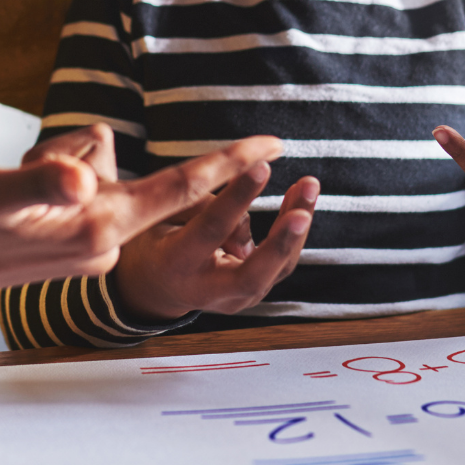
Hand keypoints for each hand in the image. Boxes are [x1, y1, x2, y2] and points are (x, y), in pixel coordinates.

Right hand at [0, 132, 287, 316]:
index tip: (275, 142)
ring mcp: (84, 244)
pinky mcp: (65, 242)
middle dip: (80, 154)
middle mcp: (101, 241)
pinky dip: (48, 177)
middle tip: (24, 173)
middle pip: (121, 167)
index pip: (178, 189)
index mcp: (97, 228)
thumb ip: (41, 184)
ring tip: (5, 193)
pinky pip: (77, 185)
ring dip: (54, 164)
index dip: (227, 163)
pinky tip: (7, 202)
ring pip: (94, 170)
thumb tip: (83, 176)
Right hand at [113, 166, 318, 320]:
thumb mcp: (161, 217)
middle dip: (280, 242)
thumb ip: (198, 205)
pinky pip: (281, 264)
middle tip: (302, 213)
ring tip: (308, 186)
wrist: (156, 286)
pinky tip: (300, 200)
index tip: (260, 166)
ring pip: (277, 269)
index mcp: (177, 265)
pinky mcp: (253, 294)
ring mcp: (235, 299)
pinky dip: (293, 233)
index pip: (212, 229)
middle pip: (252, 275)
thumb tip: (244, 198)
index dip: (237, 198)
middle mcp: (208, 290)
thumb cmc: (157, 240)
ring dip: (297, 228)